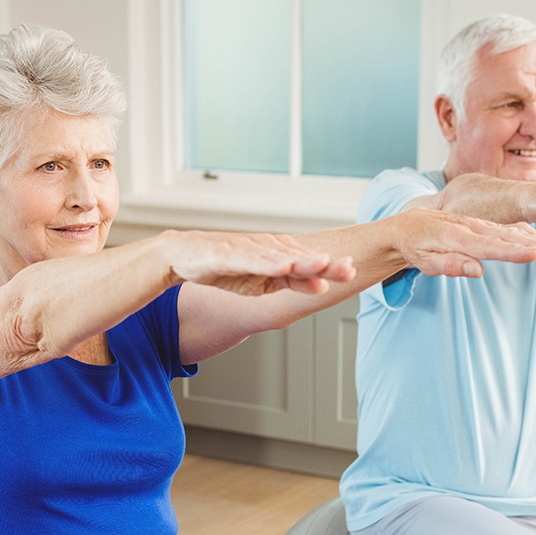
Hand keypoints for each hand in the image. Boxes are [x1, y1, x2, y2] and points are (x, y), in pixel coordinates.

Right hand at [162, 231, 356, 295]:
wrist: (182, 256)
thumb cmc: (225, 267)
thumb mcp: (262, 283)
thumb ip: (292, 283)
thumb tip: (323, 287)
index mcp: (276, 254)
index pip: (307, 263)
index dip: (330, 267)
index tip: (353, 270)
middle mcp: (264, 248)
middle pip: (298, 257)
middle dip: (323, 263)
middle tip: (348, 267)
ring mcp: (245, 249)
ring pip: (277, 257)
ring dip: (300, 261)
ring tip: (323, 265)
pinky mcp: (225, 253)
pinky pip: (248, 260)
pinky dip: (266, 263)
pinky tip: (282, 266)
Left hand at [394, 208, 535, 276]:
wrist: (408, 226)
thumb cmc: (416, 247)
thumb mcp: (426, 261)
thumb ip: (451, 265)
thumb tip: (478, 271)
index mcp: (456, 237)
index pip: (488, 247)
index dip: (512, 252)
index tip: (533, 254)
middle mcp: (470, 228)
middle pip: (504, 238)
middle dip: (530, 244)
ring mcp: (476, 226)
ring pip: (507, 232)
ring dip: (531, 240)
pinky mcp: (479, 227)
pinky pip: (503, 230)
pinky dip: (521, 234)